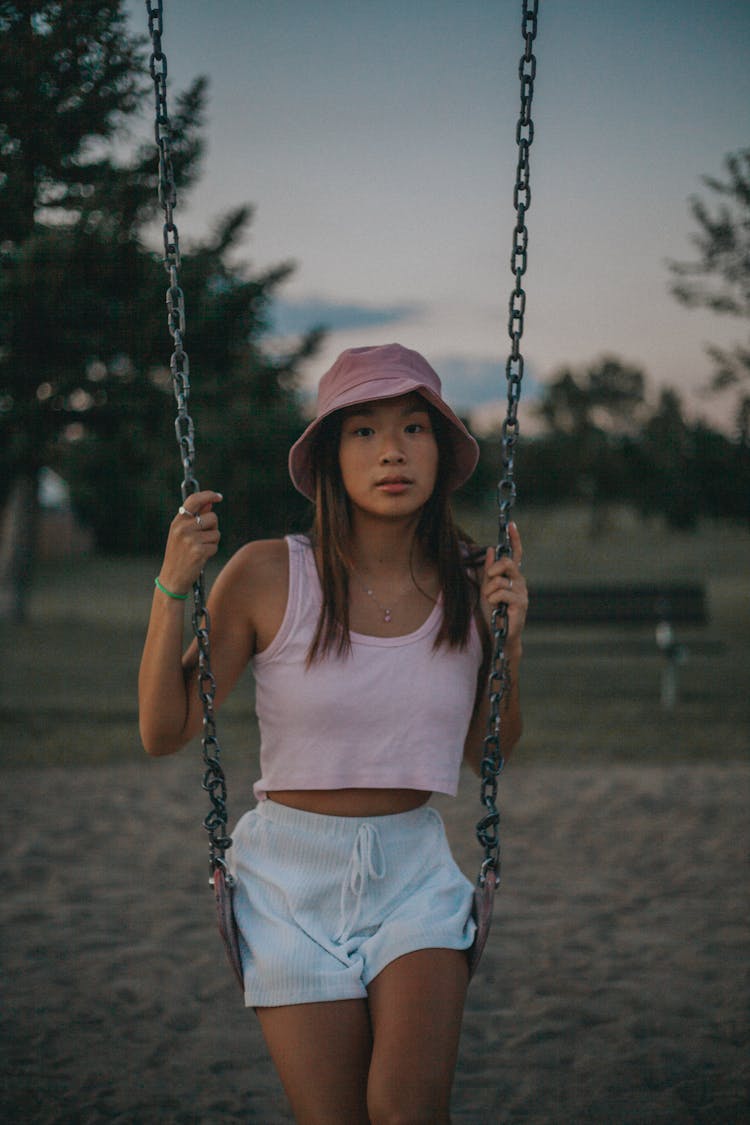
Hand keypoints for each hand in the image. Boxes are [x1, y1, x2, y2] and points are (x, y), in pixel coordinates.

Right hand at [157, 491, 222, 595]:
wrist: (172, 578)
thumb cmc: (179, 555)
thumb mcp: (182, 534)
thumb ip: (196, 517)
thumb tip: (210, 503)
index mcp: (177, 521)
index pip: (194, 500)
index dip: (208, 495)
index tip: (218, 497)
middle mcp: (183, 528)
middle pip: (212, 517)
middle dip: (213, 527)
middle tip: (202, 538)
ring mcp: (190, 539)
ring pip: (216, 533)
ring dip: (212, 541)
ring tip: (199, 549)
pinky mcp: (199, 551)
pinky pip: (215, 546)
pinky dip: (211, 552)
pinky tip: (200, 557)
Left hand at [480, 522, 527, 650]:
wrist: (500, 633)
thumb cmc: (494, 612)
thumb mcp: (487, 588)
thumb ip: (489, 570)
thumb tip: (491, 549)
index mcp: (513, 576)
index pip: (517, 554)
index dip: (515, 539)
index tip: (512, 524)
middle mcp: (520, 582)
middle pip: (508, 562)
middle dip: (495, 568)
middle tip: (489, 579)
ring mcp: (522, 592)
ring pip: (500, 580)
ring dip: (489, 590)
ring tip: (491, 601)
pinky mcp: (520, 603)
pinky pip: (501, 592)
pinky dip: (493, 599)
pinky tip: (495, 607)